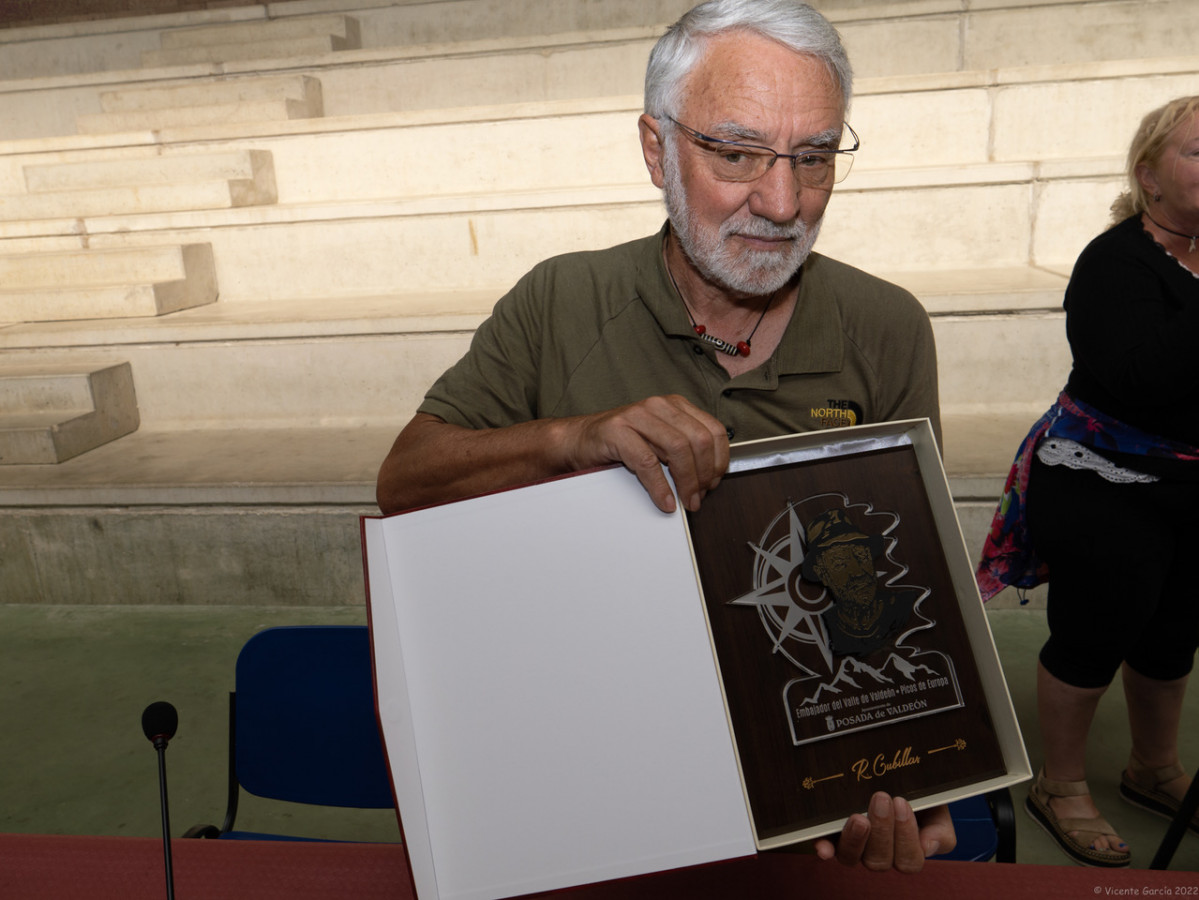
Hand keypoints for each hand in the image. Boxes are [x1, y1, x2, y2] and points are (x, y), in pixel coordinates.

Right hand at [567, 394, 729, 512]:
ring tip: (686, 500)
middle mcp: (658, 406)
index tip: (714, 482)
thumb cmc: (621, 443)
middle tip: (698, 496)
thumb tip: (710, 477)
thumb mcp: (659, 441)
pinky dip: (660, 487)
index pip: (713, 430)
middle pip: (699, 440)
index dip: (719, 460)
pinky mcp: (617, 431)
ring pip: (678, 449)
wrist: (580, 440)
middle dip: (704, 475)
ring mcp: (637, 416)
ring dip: (687, 482)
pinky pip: (648, 463)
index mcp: (674, 406)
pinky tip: (665, 500)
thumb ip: (684, 450)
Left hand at [813, 794, 955, 872]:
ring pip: (852, 858)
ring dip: (855, 839)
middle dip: (882, 831)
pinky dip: (825, 848)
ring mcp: (855, 847)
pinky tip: (823, 847)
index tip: (902, 802)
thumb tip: (927, 846)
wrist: (896, 775)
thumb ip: (939, 830)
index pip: (909, 860)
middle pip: (879, 861)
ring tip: (858, 817)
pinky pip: (827, 848)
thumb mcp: (936, 808)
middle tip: (882, 799)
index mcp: (906, 852)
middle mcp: (879, 854)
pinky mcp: (833, 836)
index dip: (906, 837)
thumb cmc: (919, 795)